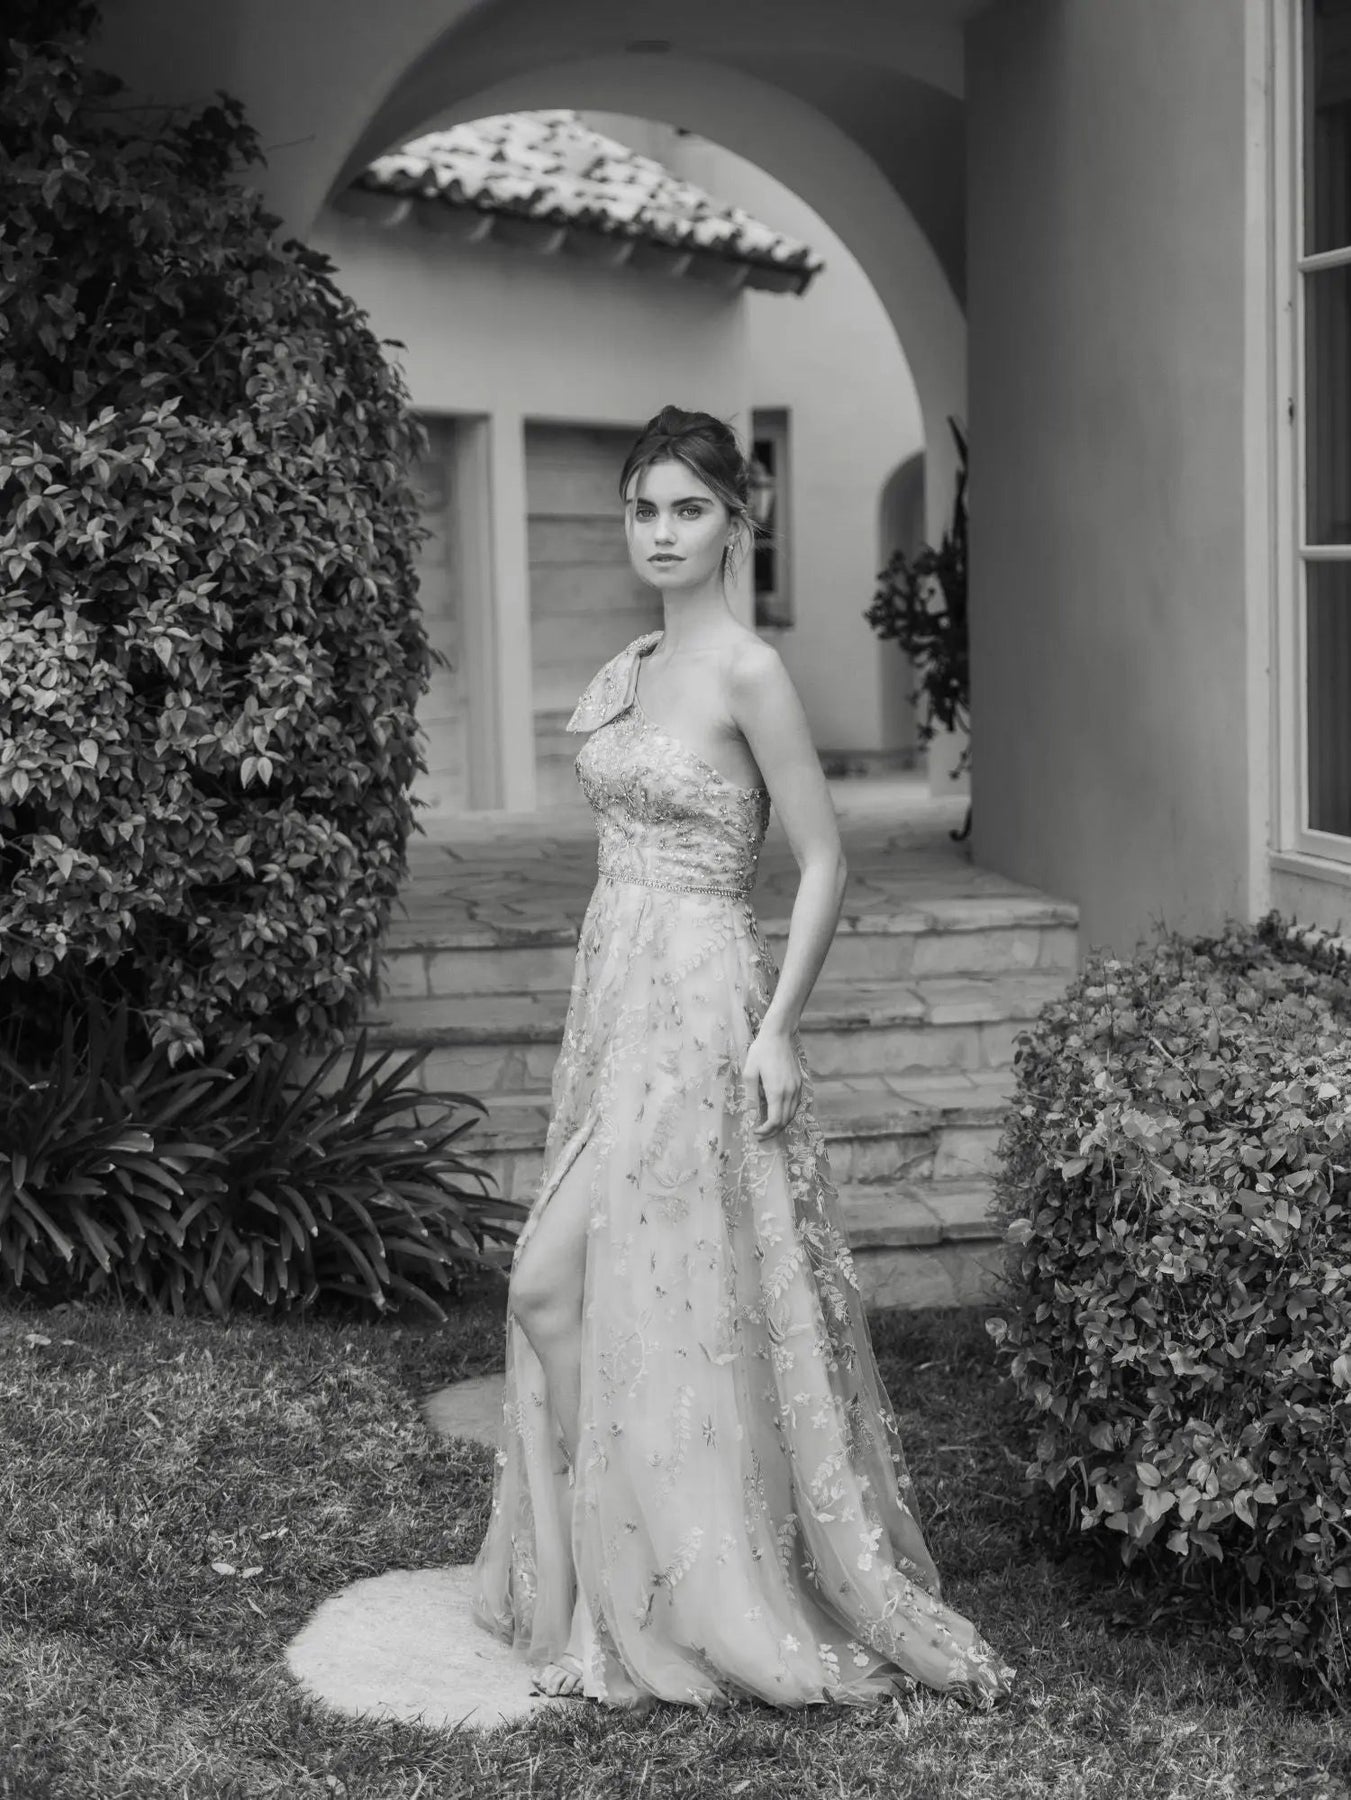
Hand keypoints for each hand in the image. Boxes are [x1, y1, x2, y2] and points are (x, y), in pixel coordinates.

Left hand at [743, 1022, 800, 1136]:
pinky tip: (777, 1113)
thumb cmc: (761, 1052)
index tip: (755, 1132)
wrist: (779, 1035)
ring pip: (791, 1114)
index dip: (766, 1130)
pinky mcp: (799, 1083)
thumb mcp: (750, 1073)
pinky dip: (787, 1114)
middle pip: (785, 1121)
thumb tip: (751, 1115)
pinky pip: (795, 1105)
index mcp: (777, 1091)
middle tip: (760, 1135)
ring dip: (780, 1124)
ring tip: (767, 1127)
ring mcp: (797, 1088)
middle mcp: (790, 1092)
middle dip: (772, 1131)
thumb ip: (751, 1096)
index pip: (775, 1120)